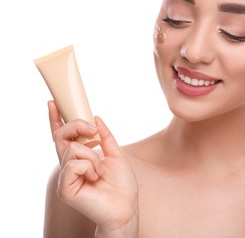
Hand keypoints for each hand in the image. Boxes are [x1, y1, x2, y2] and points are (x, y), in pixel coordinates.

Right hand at [48, 101, 138, 235]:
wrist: (126, 206)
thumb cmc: (121, 184)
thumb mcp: (116, 154)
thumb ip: (105, 137)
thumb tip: (96, 118)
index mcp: (79, 158)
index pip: (63, 137)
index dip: (56, 120)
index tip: (53, 102)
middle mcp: (69, 166)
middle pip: (61, 136)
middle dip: (76, 125)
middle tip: (91, 129)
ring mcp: (66, 177)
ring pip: (71, 148)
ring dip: (91, 156)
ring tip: (100, 171)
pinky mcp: (65, 188)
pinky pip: (73, 164)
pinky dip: (89, 166)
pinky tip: (95, 177)